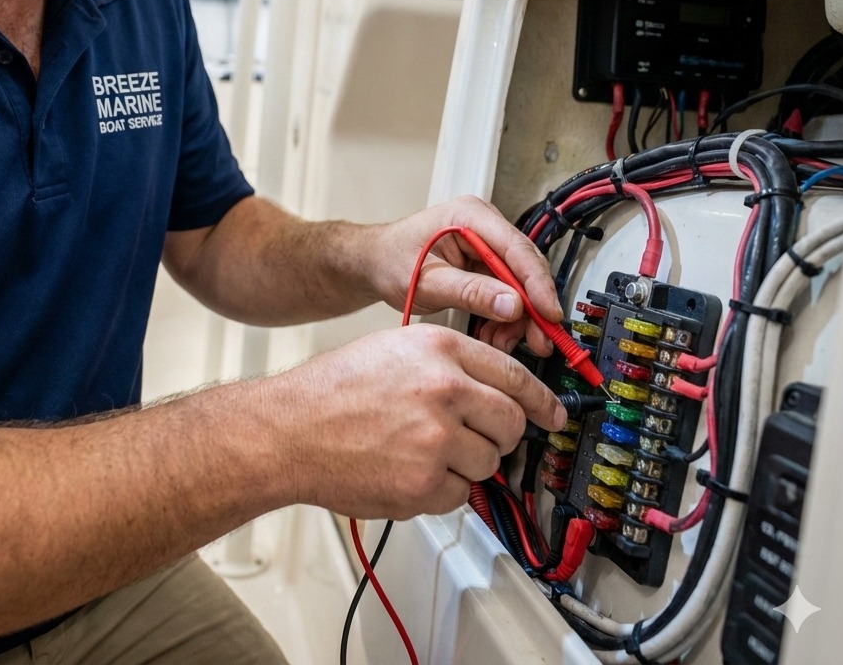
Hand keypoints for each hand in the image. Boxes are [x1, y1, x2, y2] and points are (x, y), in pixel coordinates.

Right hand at [275, 323, 566, 519]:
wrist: (290, 429)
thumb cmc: (333, 389)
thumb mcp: (396, 348)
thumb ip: (449, 362)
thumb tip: (495, 388)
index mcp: (440, 348)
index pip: (514, 374)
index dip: (541, 398)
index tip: (553, 412)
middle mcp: (444, 388)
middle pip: (512, 422)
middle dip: (504, 436)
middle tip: (484, 439)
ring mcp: (436, 438)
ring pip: (489, 462)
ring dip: (467, 463)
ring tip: (425, 451)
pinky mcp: (424, 482)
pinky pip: (460, 494)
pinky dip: (441, 489)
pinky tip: (408, 470)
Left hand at [365, 195, 562, 357]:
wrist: (375, 264)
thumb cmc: (391, 261)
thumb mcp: (428, 281)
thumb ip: (469, 291)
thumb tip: (511, 305)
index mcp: (470, 216)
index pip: (516, 248)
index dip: (537, 284)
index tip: (548, 314)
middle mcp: (484, 226)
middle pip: (524, 268)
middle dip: (531, 309)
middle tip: (538, 342)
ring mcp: (486, 246)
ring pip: (519, 286)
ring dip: (515, 319)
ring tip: (498, 343)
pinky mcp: (485, 266)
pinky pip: (506, 294)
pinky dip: (503, 319)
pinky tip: (491, 336)